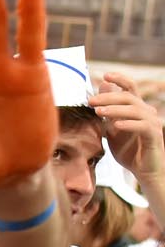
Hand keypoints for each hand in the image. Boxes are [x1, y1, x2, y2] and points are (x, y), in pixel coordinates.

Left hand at [90, 70, 164, 186]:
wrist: (143, 171)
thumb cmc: (128, 150)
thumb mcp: (113, 129)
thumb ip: (107, 112)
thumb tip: (100, 90)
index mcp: (136, 108)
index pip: (130, 88)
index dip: (120, 79)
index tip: (104, 75)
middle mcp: (146, 112)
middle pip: (129, 97)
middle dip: (108, 98)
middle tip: (90, 102)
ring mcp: (152, 123)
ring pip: (135, 110)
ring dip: (115, 110)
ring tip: (98, 112)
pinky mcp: (154, 136)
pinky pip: (143, 126)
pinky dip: (129, 124)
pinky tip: (116, 126)